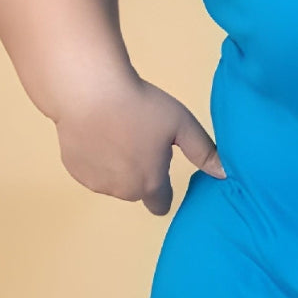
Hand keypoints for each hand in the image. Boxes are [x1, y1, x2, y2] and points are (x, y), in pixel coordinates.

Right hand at [54, 73, 224, 215]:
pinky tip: (96, 132)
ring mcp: (94, 182)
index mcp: (150, 183)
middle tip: (139, 138)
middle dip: (140, 172)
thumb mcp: (181, 124)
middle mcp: (121, 191)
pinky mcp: (73, 170)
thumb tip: (225, 174)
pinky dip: (95, 158)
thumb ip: (203, 152)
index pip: (160, 205)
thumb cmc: (140, 106)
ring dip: (116, 166)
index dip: (164, 190)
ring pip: (112, 181)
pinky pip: (91, 170)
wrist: (88, 92)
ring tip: (117, 132)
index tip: (161, 167)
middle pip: (136, 190)